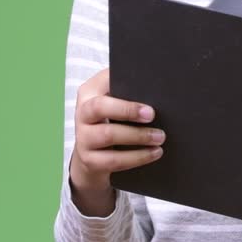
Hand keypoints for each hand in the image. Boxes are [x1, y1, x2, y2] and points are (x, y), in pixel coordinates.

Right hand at [69, 66, 164, 201]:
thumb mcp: (116, 103)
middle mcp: (82, 113)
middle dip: (128, 110)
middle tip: (152, 115)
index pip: (103, 81)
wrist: (93, 156)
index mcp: (89, 92)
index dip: (122, 83)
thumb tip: (156, 88)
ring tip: (160, 137)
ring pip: (109, 135)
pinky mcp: (89, 160)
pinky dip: (137, 157)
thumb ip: (129, 92)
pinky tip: (154, 153)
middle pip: (100, 107)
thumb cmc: (113, 121)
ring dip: (138, 136)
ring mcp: (83, 138)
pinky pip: (114, 160)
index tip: (146, 90)